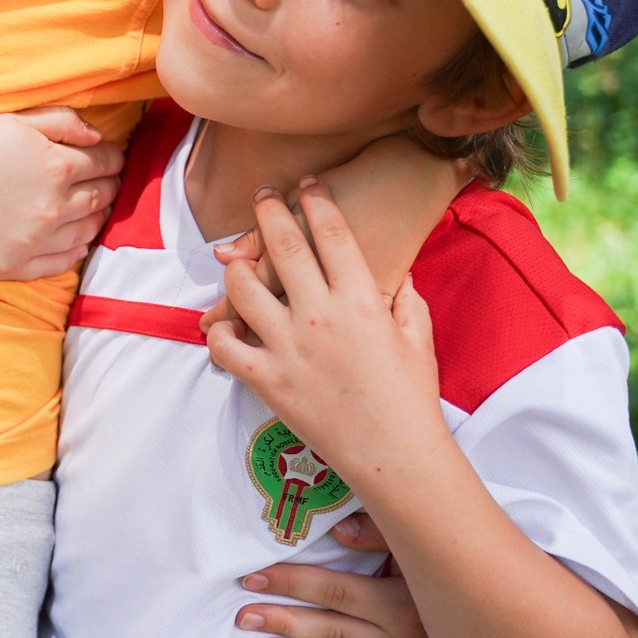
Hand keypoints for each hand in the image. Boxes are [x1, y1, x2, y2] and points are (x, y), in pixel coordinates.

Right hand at [0, 107, 122, 279]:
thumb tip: (98, 137)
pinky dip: (75, 251)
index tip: (111, 157)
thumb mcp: (12, 120)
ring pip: (87, 231)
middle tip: (108, 181)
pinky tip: (74, 241)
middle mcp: (53, 207)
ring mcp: (35, 241)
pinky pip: (61, 263)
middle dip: (110, 185)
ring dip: (96, 218)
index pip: (106, 163)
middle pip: (102, 197)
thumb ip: (62, 122)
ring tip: (93, 208)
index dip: (113, 158)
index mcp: (56, 166)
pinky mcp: (14, 266)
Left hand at [204, 182, 447, 481]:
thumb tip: (397, 270)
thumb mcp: (419, 336)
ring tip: (237, 263)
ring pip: (242, 288)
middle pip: (283, 247)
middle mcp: (320, 316)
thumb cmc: (411, 396)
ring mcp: (288, 347)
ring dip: (236, 270)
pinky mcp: (266, 379)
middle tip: (262, 196)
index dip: (316, 201)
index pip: (332, 234)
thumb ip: (405, 296)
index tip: (305, 184)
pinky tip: (225, 326)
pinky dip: (218, 332)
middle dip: (268, 212)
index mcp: (360, 300)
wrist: (394, 453)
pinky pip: (224, 346)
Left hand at [237, 512, 439, 637]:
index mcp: (401, 601)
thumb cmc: (448, 569)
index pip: (334, 591)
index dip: (291, 583)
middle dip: (283, 622)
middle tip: (244, 617)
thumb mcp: (418, 545)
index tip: (253, 578)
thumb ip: (380, 534)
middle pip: (331, 630)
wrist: (496, 609)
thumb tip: (339, 530)